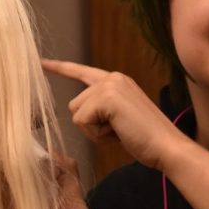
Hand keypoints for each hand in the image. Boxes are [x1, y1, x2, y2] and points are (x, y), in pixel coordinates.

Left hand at [42, 59, 186, 169]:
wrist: (166, 145)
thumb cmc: (145, 138)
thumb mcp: (119, 118)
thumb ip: (101, 109)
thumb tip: (78, 113)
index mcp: (116, 80)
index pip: (81, 72)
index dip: (61, 69)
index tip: (42, 63)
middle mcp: (112, 78)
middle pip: (75, 105)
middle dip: (90, 125)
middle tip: (118, 130)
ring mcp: (109, 85)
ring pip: (77, 114)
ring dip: (94, 131)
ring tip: (119, 131)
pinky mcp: (106, 97)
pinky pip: (82, 121)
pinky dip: (97, 134)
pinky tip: (118, 132)